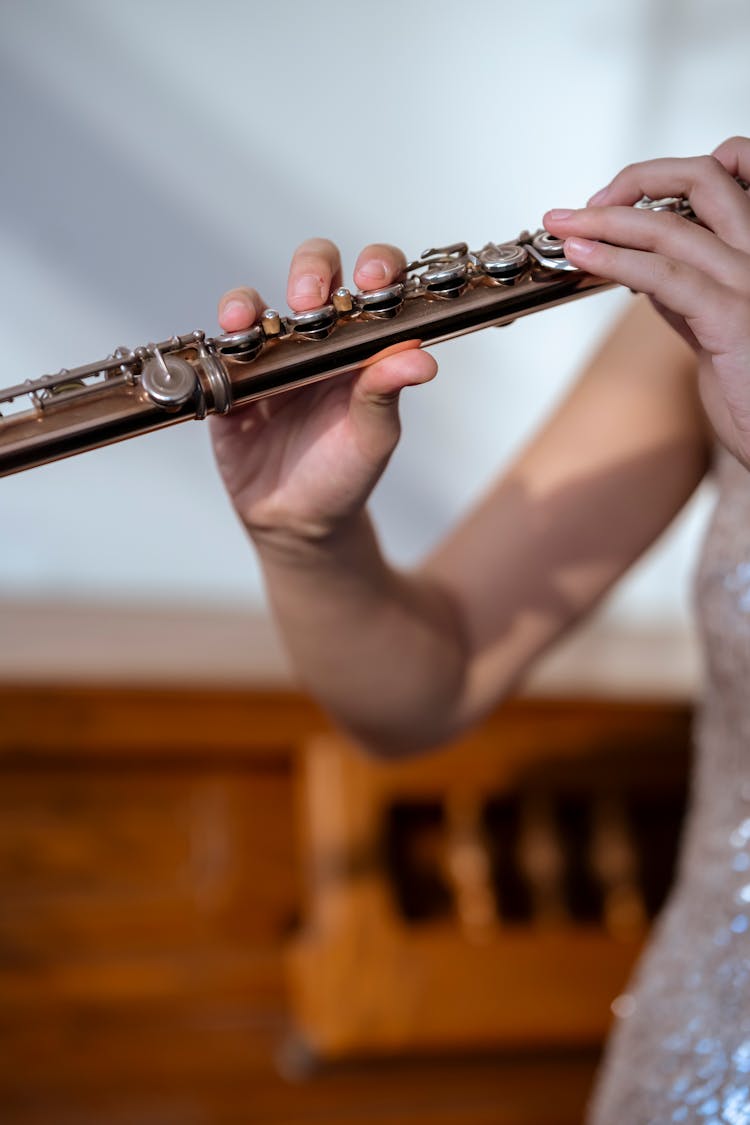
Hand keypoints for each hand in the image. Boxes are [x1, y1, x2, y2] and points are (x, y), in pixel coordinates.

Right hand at [210, 239, 436, 540]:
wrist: (297, 520)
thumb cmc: (344, 473)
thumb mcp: (373, 436)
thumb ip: (387, 393)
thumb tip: (421, 359)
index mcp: (361, 344)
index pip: (373, 284)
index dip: (375, 267)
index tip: (373, 279)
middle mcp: (316, 339)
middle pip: (313, 273)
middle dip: (310, 271)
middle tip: (309, 299)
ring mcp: (271, 356)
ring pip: (257, 303)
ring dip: (251, 301)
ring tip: (254, 322)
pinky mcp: (231, 380)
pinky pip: (220, 349)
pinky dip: (221, 338)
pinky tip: (229, 344)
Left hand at [543, 137, 749, 468]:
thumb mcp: (720, 328)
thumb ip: (688, 293)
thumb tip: (640, 269)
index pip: (726, 176)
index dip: (667, 176)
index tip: (617, 200)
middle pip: (703, 177)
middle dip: (634, 180)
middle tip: (582, 206)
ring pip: (672, 222)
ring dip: (605, 219)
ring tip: (562, 225)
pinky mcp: (733, 317)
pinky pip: (664, 275)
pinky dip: (614, 259)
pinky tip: (582, 255)